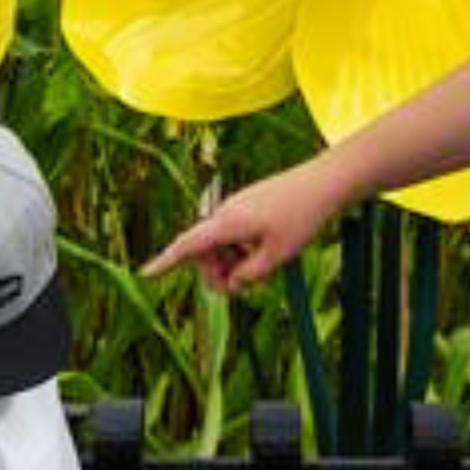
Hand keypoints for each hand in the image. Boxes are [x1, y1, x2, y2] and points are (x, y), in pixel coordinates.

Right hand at [142, 162, 349, 291]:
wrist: (324, 182)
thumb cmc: (301, 217)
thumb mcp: (277, 256)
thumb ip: (249, 275)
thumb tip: (232, 282)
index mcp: (226, 223)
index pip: (187, 246)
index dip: (166, 262)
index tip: (145, 273)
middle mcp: (224, 212)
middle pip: (202, 251)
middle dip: (216, 272)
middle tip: (244, 287)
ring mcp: (235, 207)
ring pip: (219, 244)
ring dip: (232, 261)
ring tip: (263, 266)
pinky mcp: (246, 205)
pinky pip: (232, 233)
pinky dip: (240, 248)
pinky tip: (265, 250)